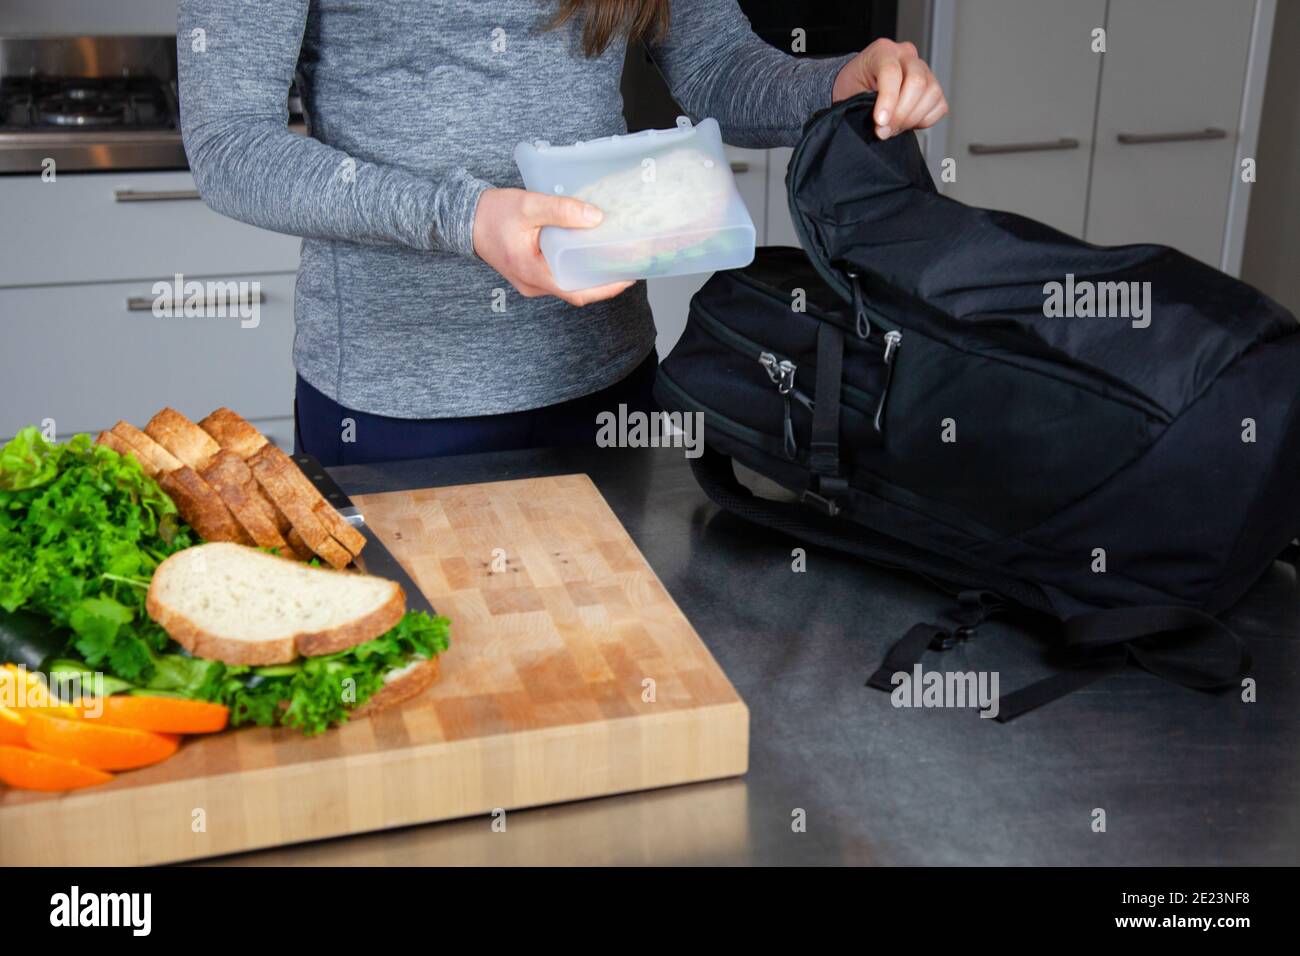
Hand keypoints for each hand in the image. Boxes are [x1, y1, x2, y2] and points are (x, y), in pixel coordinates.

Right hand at [471, 188, 634, 306]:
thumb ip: (561, 210)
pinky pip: (559, 277)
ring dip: (591, 276)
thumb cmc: (492, 213)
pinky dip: (577, 269)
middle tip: (628, 264)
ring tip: (614, 259)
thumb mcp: (528, 206)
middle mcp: (534, 285)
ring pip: (568, 285)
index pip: (578, 292)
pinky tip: (589, 254)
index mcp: (534, 274)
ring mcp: (531, 282)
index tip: (629, 276)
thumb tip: (596, 217)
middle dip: (604, 282)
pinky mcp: (531, 274)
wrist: (463, 218)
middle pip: (577, 291)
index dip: (606, 288)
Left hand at [832, 38, 947, 139]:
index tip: (880, 122)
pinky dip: (924, 120)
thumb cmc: (854, 86)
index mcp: (883, 51)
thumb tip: (882, 125)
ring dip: (911, 118)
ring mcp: (924, 70)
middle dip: (900, 113)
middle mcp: (906, 56)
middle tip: (884, 130)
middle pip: (917, 82)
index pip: (891, 72)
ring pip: (932, 93)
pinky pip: (939, 106)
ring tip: (893, 127)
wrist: (860, 86)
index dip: (888, 100)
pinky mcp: (934, 87)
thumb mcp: (850, 92)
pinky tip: (906, 122)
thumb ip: (864, 105)